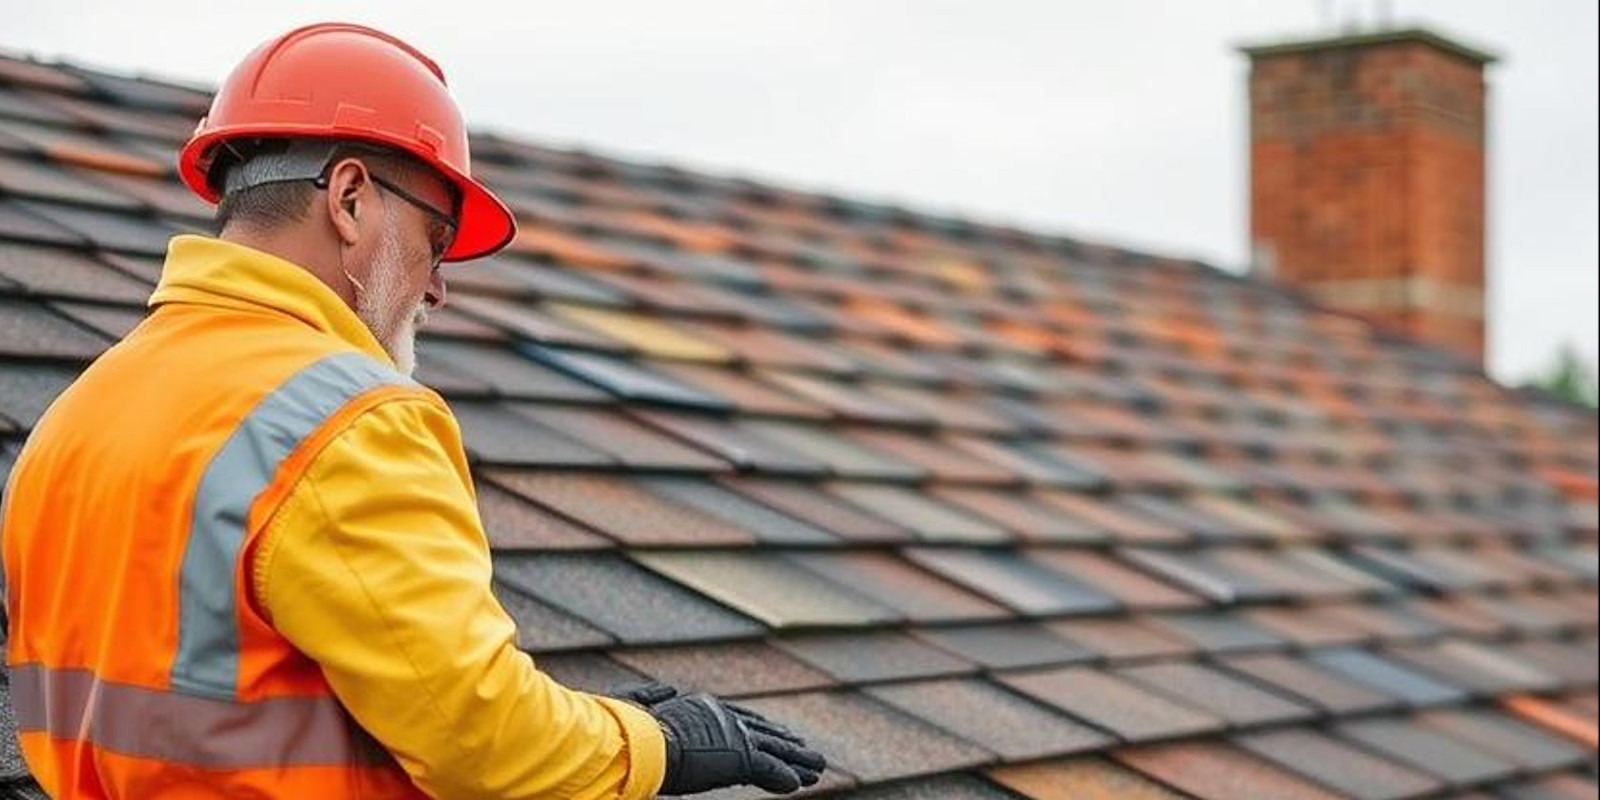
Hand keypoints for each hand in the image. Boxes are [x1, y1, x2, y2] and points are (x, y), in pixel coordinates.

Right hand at [610, 683, 825, 794]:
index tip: (780, 734)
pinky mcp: (739, 756)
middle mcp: (723, 718)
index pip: (741, 720)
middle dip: (787, 744)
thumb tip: (666, 688)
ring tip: (819, 768)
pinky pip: (769, 768)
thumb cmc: (629, 730)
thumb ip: (656, 699)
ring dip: (798, 761)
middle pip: (764, 733)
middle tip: (808, 751)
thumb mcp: (642, 711)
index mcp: (703, 709)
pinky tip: (800, 784)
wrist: (638, 741)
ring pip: (775, 750)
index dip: (762, 729)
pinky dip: (785, 776)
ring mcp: (733, 736)